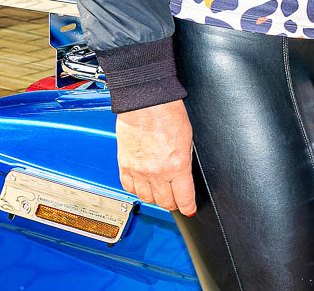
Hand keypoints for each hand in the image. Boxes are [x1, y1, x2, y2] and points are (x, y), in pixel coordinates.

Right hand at [116, 100, 196, 215]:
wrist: (146, 103)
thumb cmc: (169, 114)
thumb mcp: (188, 139)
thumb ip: (184, 160)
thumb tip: (184, 176)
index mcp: (177, 165)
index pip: (184, 197)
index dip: (188, 207)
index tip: (189, 210)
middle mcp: (157, 172)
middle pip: (164, 202)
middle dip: (172, 203)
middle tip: (176, 200)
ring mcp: (138, 170)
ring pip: (146, 198)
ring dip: (154, 198)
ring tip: (160, 192)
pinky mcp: (124, 165)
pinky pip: (129, 187)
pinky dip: (136, 190)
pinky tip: (143, 185)